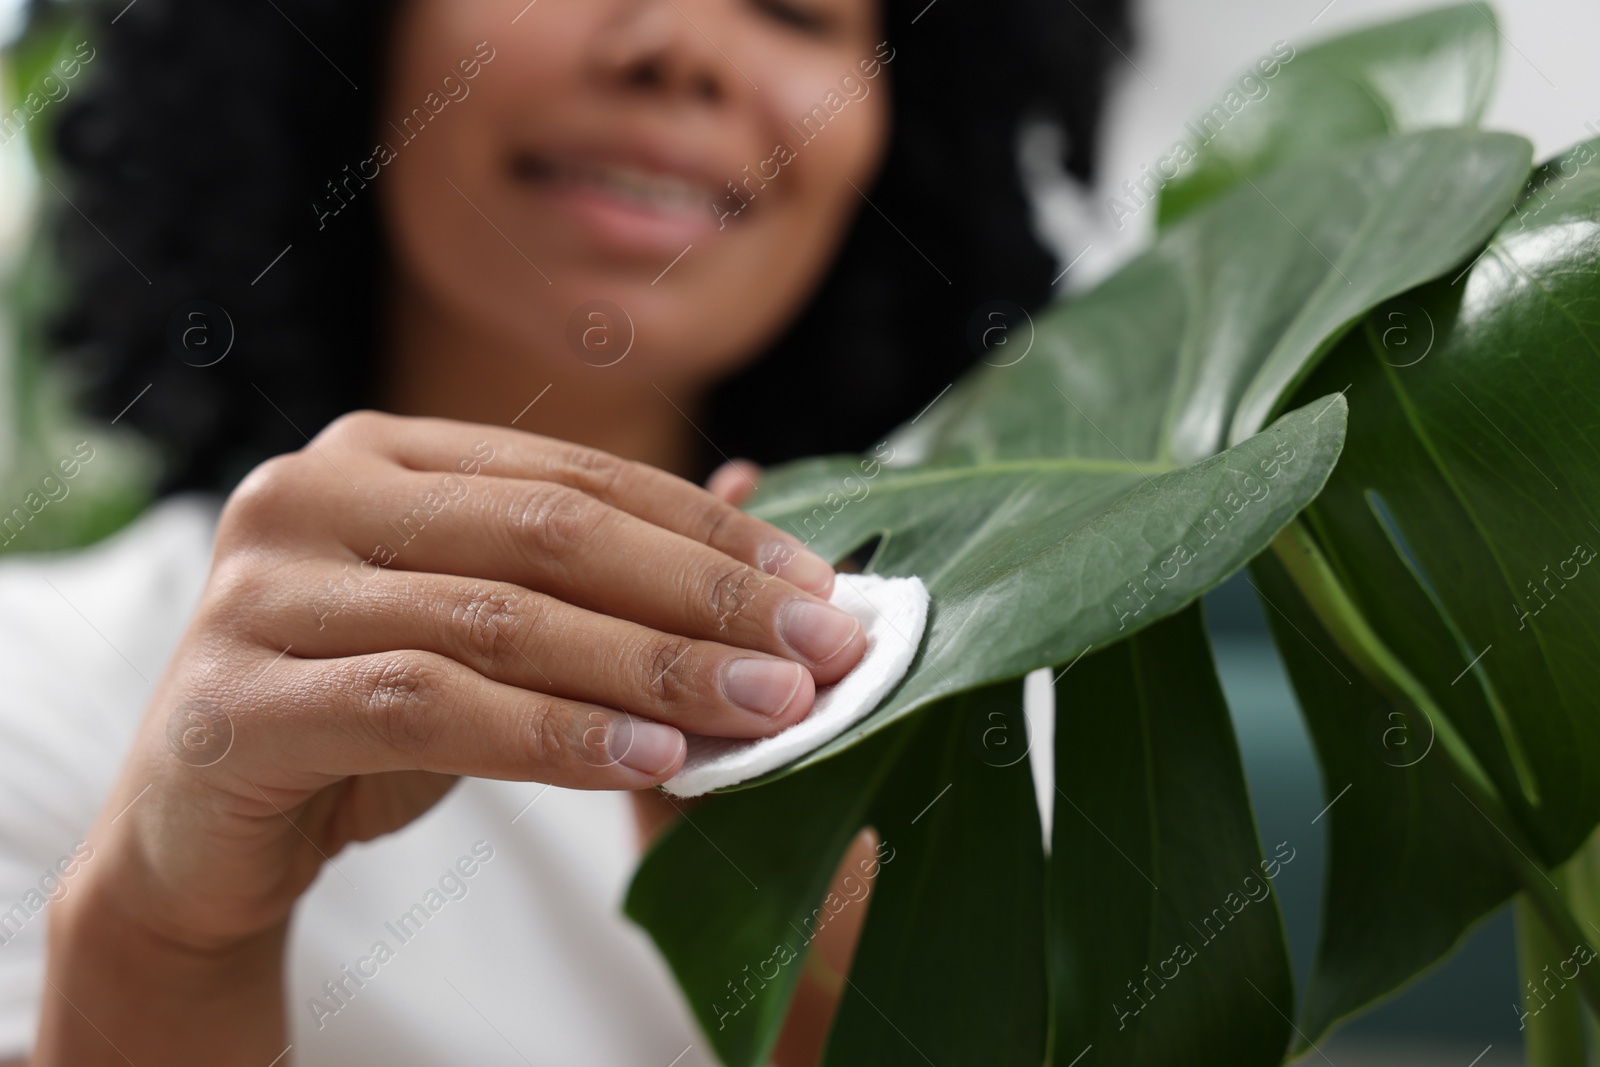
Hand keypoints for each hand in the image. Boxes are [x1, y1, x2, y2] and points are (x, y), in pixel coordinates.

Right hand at [37, 413, 863, 1064]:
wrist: (205, 832)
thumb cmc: (363, 717)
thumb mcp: (489, 630)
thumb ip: (599, 566)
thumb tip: (756, 494)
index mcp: (382, 453)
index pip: (579, 477)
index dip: (709, 533)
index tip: (821, 590)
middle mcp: (313, 491)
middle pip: (550, 535)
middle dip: (703, 599)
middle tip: (820, 653)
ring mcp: (263, 587)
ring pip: (498, 619)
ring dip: (650, 671)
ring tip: (763, 712)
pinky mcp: (235, 696)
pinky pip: (424, 705)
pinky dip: (550, 734)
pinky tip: (646, 758)